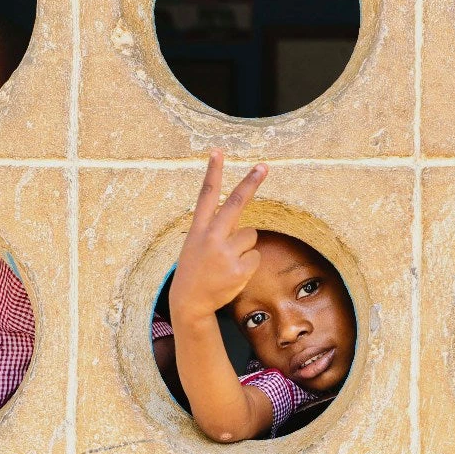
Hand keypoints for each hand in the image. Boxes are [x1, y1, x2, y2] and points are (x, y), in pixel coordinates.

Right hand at [170, 150, 268, 325]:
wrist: (190, 302)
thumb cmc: (196, 270)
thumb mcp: (196, 245)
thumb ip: (216, 229)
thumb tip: (242, 222)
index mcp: (199, 229)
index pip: (206, 195)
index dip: (213, 172)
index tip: (218, 152)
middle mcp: (211, 237)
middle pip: (235, 203)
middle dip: (250, 183)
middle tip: (264, 166)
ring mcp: (225, 253)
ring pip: (251, 236)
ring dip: (245, 247)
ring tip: (227, 262)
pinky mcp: (238, 269)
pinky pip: (255, 257)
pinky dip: (249, 265)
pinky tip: (233, 273)